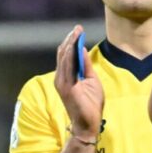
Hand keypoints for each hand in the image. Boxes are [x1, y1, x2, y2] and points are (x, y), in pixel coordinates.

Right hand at [54, 25, 103, 142]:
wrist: (88, 124)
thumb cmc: (91, 104)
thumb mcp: (91, 81)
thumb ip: (86, 66)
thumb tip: (83, 49)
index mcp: (65, 76)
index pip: (65, 55)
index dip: (71, 42)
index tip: (78, 30)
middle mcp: (60, 78)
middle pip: (63, 54)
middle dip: (70, 39)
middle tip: (77, 28)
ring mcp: (61, 82)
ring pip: (64, 58)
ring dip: (70, 43)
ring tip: (77, 32)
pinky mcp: (66, 87)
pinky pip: (68, 67)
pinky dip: (71, 54)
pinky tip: (76, 45)